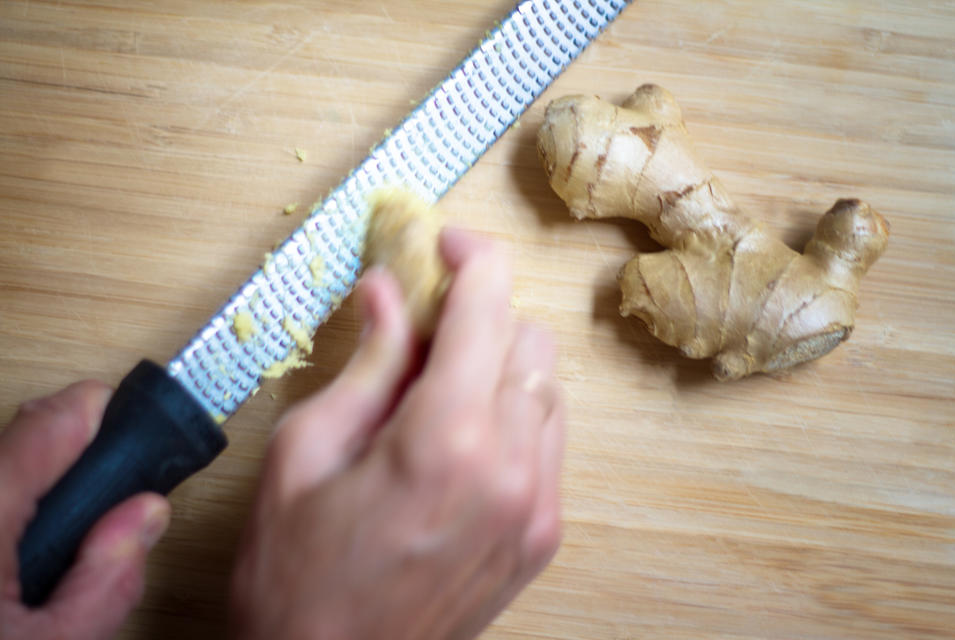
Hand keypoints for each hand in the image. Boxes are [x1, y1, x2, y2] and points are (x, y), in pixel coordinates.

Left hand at [0, 381, 169, 639]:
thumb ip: (109, 577)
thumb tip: (146, 511)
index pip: (43, 426)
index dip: (95, 413)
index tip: (131, 426)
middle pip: (16, 443)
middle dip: (69, 459)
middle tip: (109, 504)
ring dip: (34, 492)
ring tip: (59, 550)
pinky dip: (9, 518)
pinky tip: (18, 570)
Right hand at [230, 229, 563, 639]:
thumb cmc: (297, 580)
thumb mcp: (305, 454)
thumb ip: (365, 362)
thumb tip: (386, 291)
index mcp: (446, 439)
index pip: (488, 305)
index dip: (470, 256)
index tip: (443, 243)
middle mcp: (511, 468)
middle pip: (528, 338)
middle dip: (480, 313)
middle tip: (422, 324)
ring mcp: (536, 505)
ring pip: (546, 386)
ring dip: (498, 363)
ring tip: (434, 387)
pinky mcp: (542, 534)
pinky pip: (549, 439)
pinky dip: (514, 412)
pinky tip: (460, 433)